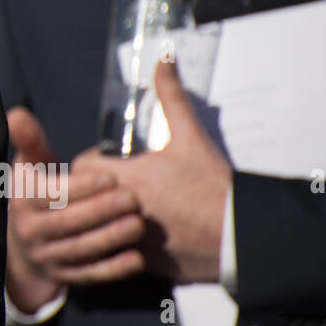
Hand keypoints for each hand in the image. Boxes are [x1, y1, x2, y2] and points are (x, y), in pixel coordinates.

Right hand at [5, 106, 144, 312]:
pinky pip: (89, 275)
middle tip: (134, 199)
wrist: (22, 245)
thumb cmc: (37, 192)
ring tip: (139, 225)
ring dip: (111, 239)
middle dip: (102, 211)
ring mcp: (46, 256)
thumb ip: (30, 140)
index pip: (52, 194)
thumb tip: (17, 113)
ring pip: (80, 249)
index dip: (81, 187)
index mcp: (24, 200)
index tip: (111, 177)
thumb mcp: (30, 166)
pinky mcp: (63, 276)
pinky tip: (137, 260)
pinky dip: (113, 269)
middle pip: (68, 222)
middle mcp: (30, 230)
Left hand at [74, 60, 229, 283]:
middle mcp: (120, 211)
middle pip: (83, 200)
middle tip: (115, 186)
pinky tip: (144, 234)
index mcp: (124, 178)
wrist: (244, 234)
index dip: (91, 166)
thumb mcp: (190, 137)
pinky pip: (117, 255)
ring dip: (104, 219)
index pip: (80, 170)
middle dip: (92, 192)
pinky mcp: (144, 265)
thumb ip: (170, 97)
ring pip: (96, 229)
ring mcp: (130, 241)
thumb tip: (163, 60)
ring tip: (125, 210)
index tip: (109, 164)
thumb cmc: (213, 184)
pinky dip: (124, 245)